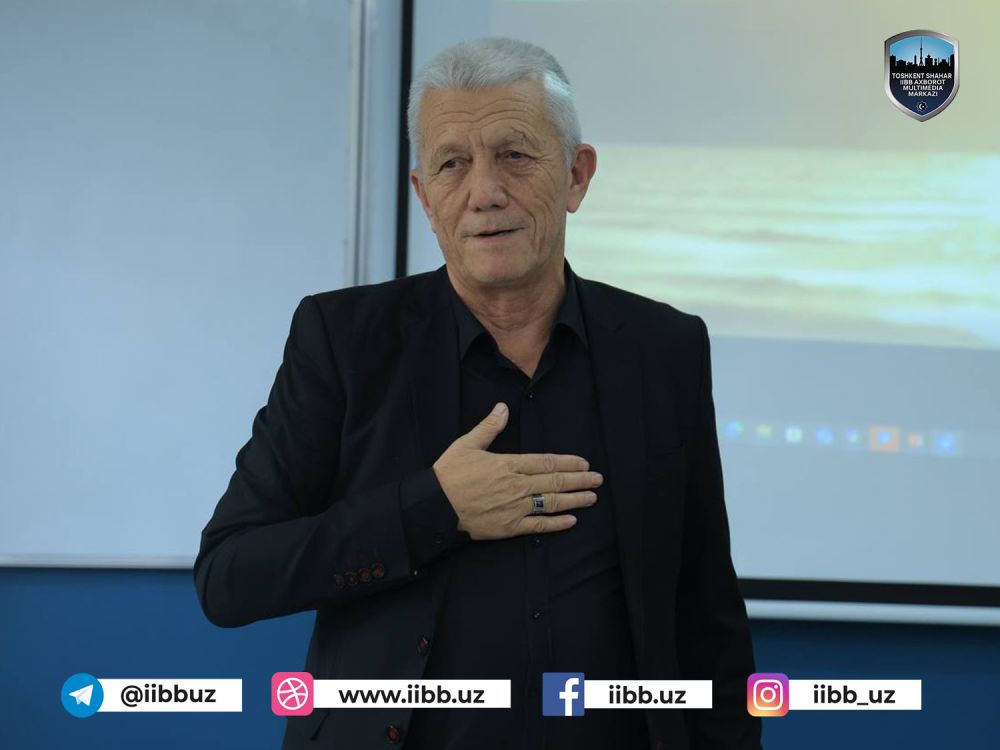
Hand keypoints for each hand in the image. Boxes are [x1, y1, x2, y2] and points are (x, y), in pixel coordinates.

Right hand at [432, 402, 602, 540]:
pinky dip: (557, 524)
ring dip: (574, 500)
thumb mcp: (467, 444)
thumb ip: (489, 427)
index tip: (584, 464)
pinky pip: (538, 525)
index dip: (568, 463)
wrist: (434, 505)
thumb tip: (503, 408)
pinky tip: (571, 521)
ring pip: (552, 503)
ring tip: (591, 497)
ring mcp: (515, 508)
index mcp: (508, 464)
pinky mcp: (509, 527)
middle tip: (598, 480)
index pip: (546, 462)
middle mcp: (517, 486)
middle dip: (579, 480)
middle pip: (555, 481)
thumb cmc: (449, 474)